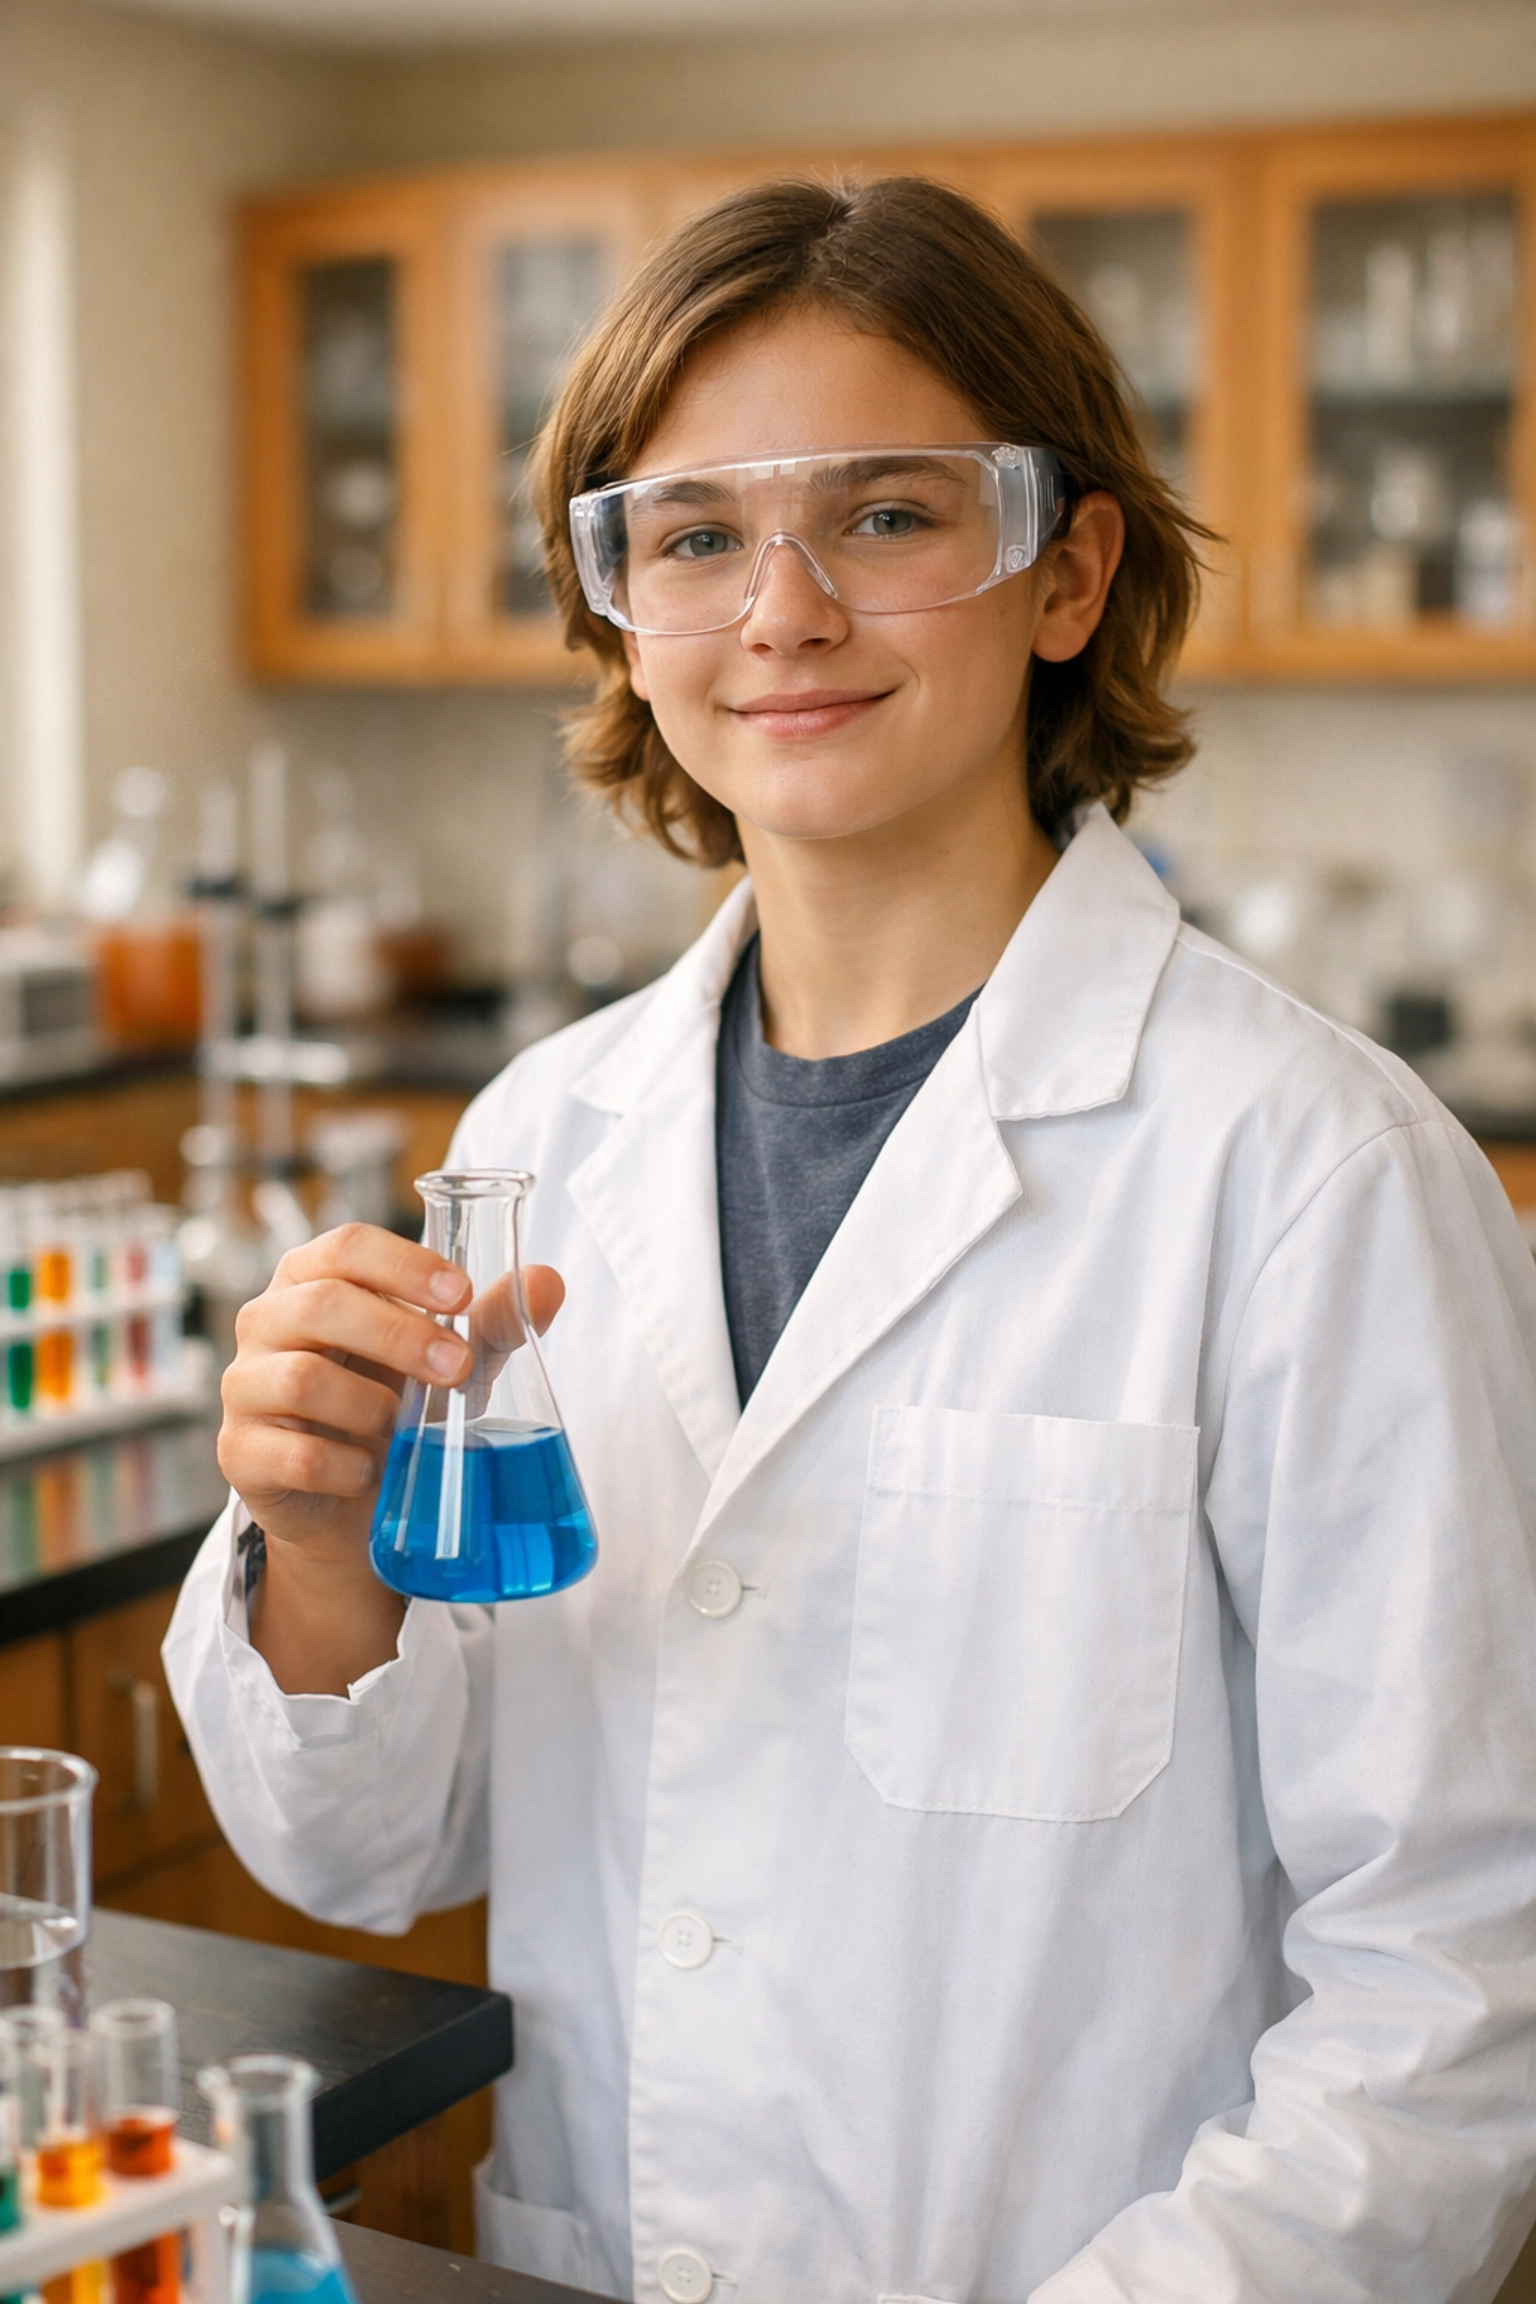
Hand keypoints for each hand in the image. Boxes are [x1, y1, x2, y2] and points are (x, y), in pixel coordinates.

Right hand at [218, 1224, 563, 1691]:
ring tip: (404, 1428)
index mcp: (313, 1279)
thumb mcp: (449, 1358)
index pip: (346, 1245)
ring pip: (303, 1380)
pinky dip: (346, 1467)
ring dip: (372, 1406)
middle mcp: (267, 1322)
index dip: (403, 1264)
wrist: (349, 1503)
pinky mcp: (240, 1454)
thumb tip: (548, 1282)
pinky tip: (371, 1472)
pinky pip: (295, 1456)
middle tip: (457, 1368)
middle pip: (322, 1305)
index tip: (461, 1294)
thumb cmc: (394, 1405)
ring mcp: (245, 1387)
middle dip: (400, 1335)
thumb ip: (493, 1321)